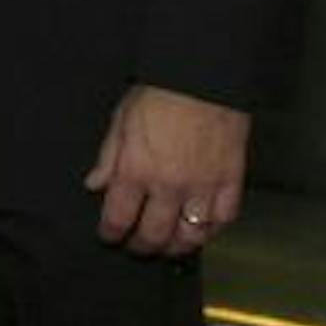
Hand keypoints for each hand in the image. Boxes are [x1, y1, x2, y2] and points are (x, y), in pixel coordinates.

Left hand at [84, 83, 249, 256]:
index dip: (111, 233)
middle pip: (154, 234)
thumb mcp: (120, 121)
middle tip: (136, 246)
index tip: (108, 236)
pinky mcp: (231, 182)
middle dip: (140, 246)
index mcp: (136, 170)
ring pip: (190, 236)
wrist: (202, 77)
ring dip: (176, 247)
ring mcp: (203, 187)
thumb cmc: (157, 95)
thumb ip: (108, 158)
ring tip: (167, 246)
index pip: (118, 217)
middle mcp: (168, 186)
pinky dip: (211, 230)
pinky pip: (223, 219)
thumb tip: (94, 186)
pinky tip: (201, 230)